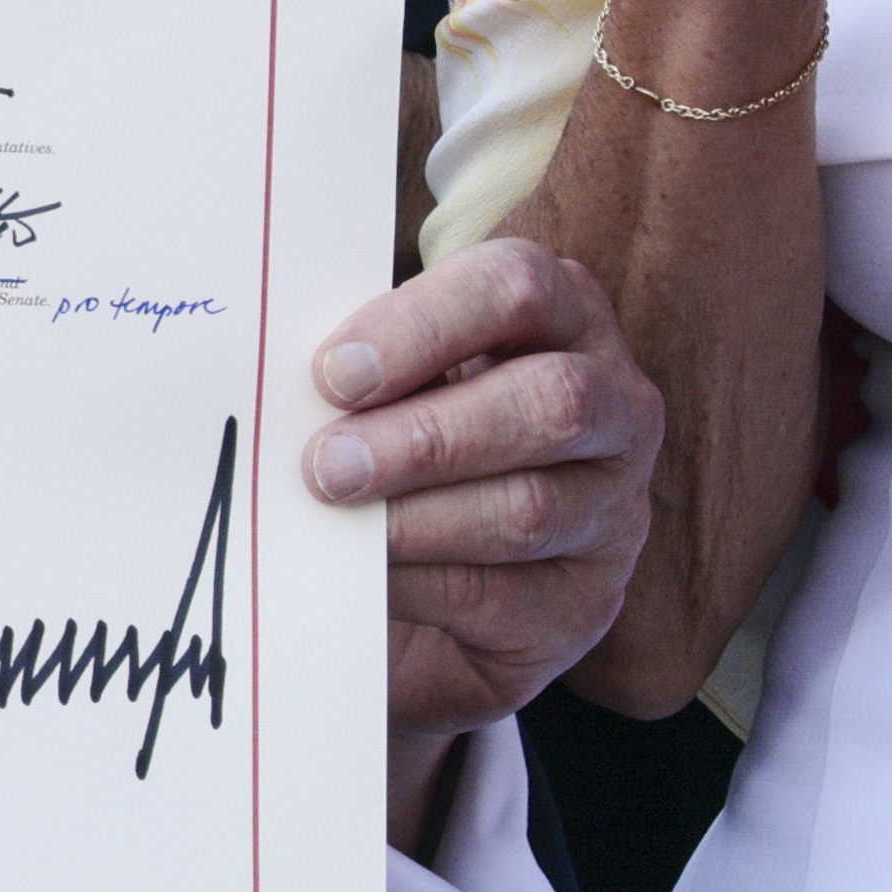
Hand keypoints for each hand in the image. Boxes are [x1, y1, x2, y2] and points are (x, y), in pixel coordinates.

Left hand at [296, 235, 664, 846]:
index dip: (425, 325)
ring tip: (332, 522)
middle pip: (551, 401)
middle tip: (327, 465)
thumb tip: (276, 379)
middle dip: (427, 436)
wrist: (445, 581)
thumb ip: (364, 370)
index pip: (519, 288)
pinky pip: (497, 594)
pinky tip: (358, 576)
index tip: (334, 373)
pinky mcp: (582, 603)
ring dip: (414, 518)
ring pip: (528, 509)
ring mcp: (612, 510)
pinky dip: (414, 584)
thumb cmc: (408, 444)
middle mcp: (616, 407)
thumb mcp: (396, 383)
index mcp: (565, 318)